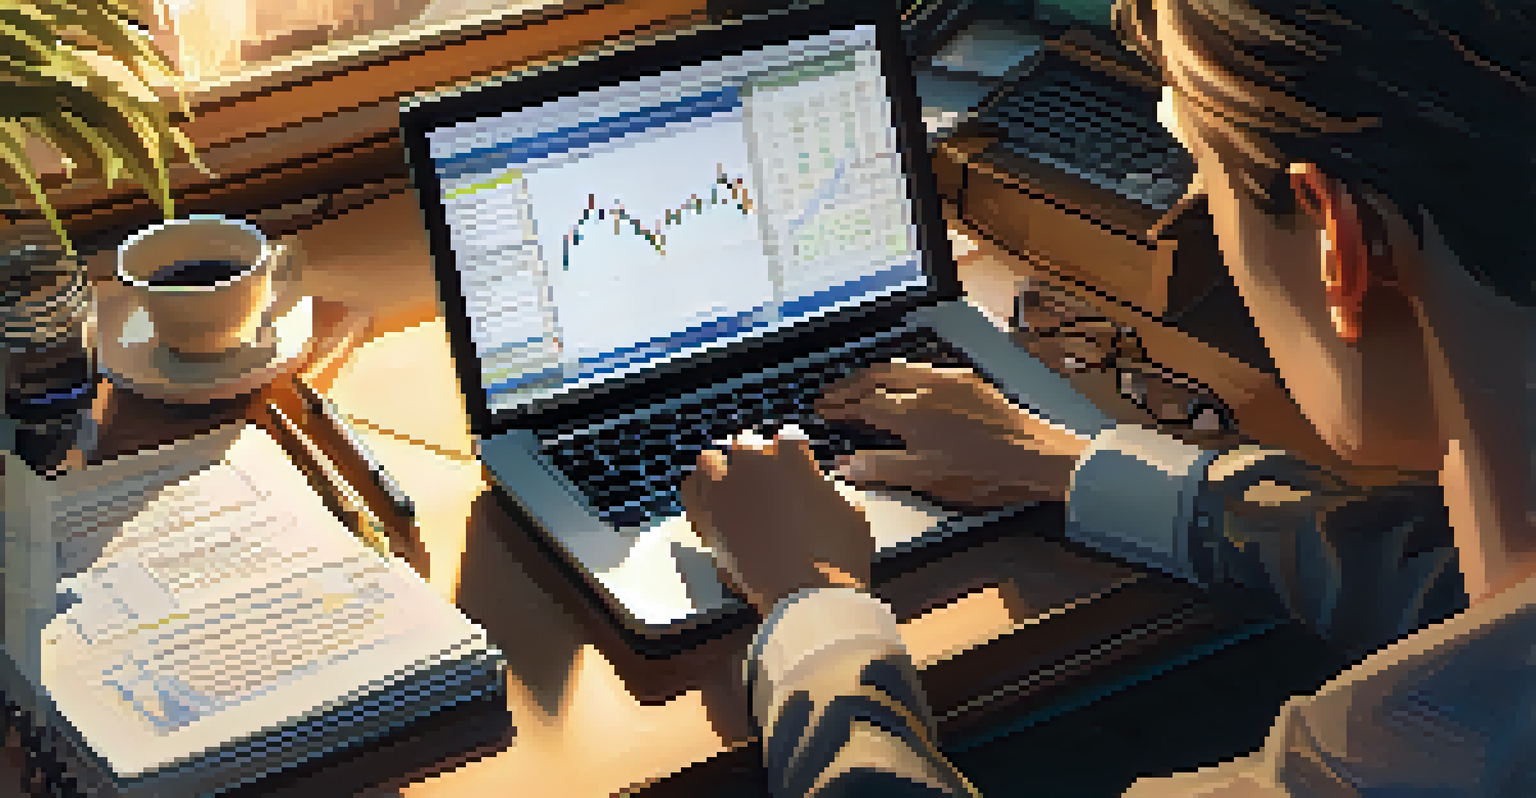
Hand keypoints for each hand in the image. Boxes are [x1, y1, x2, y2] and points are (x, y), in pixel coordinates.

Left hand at [681, 428, 873, 615]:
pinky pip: (691, 491)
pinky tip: (709, 503)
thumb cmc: (839, 557)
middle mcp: (754, 466)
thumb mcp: (853, 516)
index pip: (788, 439)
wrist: (806, 595)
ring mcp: (727, 490)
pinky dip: (699, 493)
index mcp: (792, 458)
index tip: (796, 468)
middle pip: (745, 444)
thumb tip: (822, 487)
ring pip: (710, 460)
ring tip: (729, 485)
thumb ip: (832, 491)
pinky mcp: (708, 519)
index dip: (793, 455)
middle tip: (763, 480)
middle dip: (754, 458)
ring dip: (720, 469)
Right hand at [815, 361, 1089, 506]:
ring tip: (861, 380)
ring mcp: (951, 382)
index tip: (823, 408)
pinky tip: (908, 377)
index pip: (863, 404)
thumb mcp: (928, 478)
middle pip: (877, 378)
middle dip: (850, 384)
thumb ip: (882, 468)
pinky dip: (903, 370)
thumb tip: (846, 464)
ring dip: (875, 373)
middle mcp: (928, 390)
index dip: (839, 406)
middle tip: (832, 391)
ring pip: (901, 368)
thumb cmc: (987, 472)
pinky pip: (926, 367)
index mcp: (912, 414)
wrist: (1038, 456)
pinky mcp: (970, 382)